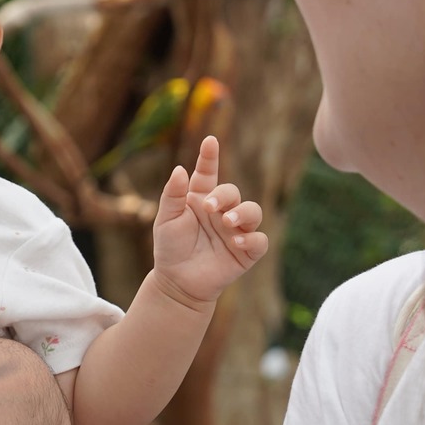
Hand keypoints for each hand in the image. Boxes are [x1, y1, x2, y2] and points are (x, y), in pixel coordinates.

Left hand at [150, 136, 266, 312]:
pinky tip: (236, 243)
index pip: (208, 173)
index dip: (209, 157)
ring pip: (253, 212)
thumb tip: (180, 168)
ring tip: (227, 222)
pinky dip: (251, 239)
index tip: (209, 141)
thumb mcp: (166, 220)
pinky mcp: (246, 252)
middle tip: (211, 208)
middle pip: (233, 192)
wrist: (177, 283)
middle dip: (225, 196)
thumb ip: (172, 195)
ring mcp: (236, 231)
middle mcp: (222, 212)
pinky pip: (259, 240)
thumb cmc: (171, 248)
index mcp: (201, 199)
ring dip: (243, 213)